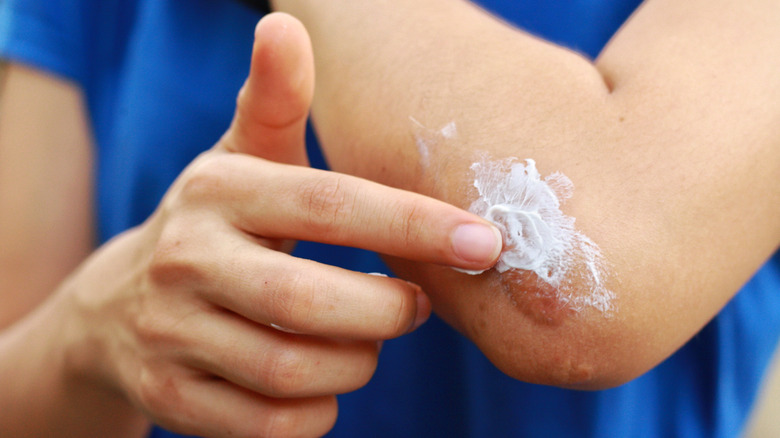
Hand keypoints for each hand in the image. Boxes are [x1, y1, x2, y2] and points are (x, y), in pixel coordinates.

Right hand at [67, 13, 500, 437]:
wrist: (117, 307)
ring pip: (297, 371)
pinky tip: (325, 380)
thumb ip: (272, 99)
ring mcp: (171, 334)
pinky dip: (320, 410)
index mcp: (217, 190)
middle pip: (311, 303)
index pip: (329, 204)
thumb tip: (284, 23)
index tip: (486, 241)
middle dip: (389, 312)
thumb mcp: (240, 158)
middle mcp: (185, 260)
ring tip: (367, 338)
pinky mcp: (170, 397)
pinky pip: (272, 424)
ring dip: (358, 362)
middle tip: (417, 304)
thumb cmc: (217, 226)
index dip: (413, 224)